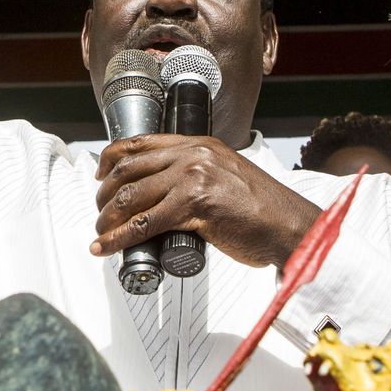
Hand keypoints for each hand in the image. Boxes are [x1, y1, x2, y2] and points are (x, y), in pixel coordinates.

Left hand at [91, 134, 319, 267]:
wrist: (290, 226)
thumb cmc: (264, 210)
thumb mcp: (228, 177)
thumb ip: (200, 177)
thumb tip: (168, 196)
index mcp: (200, 145)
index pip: (141, 143)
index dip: (111, 158)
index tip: (99, 175)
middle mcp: (194, 155)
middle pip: (129, 169)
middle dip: (104, 195)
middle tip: (100, 214)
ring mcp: (194, 178)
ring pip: (131, 197)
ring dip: (106, 219)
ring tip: (100, 234)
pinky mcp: (195, 205)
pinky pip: (144, 224)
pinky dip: (118, 239)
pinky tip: (106, 247)